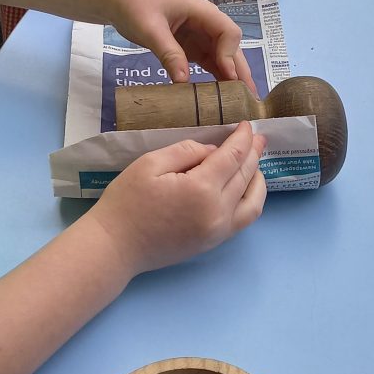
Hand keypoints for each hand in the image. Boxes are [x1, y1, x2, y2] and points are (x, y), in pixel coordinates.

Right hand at [90, 122, 266, 275]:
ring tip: (254, 163)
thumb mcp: (150, 163)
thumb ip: (186, 151)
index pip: (232, 156)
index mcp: (201, 188)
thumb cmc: (126, 202)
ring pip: (253, 202)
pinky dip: (251, 200)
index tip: (247, 125)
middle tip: (258, 138)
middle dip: (253, 153)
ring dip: (257, 179)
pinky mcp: (213, 243)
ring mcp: (218, 231)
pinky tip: (245, 189)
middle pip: (245, 176)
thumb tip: (213, 153)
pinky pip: (244, 220)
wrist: (115, 247)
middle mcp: (217, 211)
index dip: (242, 138)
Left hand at [109, 0, 254, 88]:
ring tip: (239, 102)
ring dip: (230, 77)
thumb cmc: (135, 5)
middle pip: (231, 46)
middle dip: (240, 70)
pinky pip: (207, 62)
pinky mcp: (190, 46)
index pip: (228, 32)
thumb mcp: (150, 29)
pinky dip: (214, 77)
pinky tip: (218, 95)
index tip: (227, 77)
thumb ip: (169, 53)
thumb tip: (184, 82)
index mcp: (202, 11)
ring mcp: (199, 35)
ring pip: (222, 57)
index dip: (230, 55)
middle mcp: (206, 23)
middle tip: (249, 98)